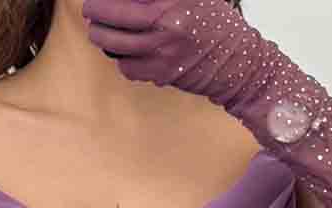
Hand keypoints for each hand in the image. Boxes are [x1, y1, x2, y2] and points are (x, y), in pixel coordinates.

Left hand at [82, 0, 263, 110]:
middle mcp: (167, 20)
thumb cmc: (216, 24)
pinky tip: (125, 53)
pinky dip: (121, 60)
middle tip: (91, 10)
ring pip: (115, 43)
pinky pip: (128, 67)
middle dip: (96, 11)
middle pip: (113, 14)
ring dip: (101, 37)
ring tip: (99, 32)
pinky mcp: (162, 73)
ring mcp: (163, 49)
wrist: (240, 63)